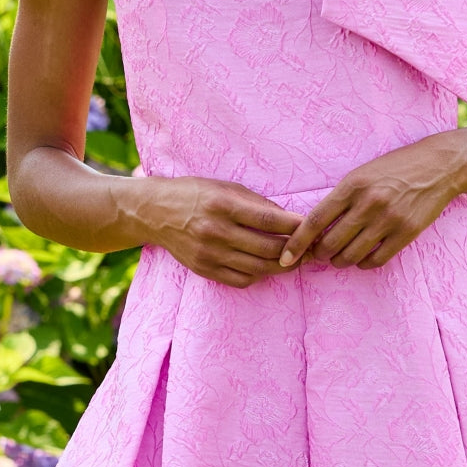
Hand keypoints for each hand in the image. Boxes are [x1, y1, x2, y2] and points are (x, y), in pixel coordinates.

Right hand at [142, 176, 304, 287]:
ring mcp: (210, 254)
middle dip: (296, 249)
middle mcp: (216, 231)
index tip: (310, 226)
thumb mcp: (225, 187)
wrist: (155, 212)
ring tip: (296, 260)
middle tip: (311, 248)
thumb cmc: (194, 194)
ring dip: (282, 266)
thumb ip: (256, 202)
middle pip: (268, 247)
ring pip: (258, 267)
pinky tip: (268, 267)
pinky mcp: (205, 270)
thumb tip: (289, 218)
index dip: (295, 225)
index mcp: (223, 204)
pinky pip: (241, 279)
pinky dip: (260, 275)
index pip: (270, 219)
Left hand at [279, 138, 461, 270]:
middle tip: (318, 253)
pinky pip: (376, 260)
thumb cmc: (396, 167)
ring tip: (339, 256)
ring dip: (340, 261)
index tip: (285, 257)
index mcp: (352, 185)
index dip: (297, 242)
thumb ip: (341, 197)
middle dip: (319, 254)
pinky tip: (362, 258)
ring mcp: (389, 220)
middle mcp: (369, 203)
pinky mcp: (406, 233)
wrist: (439, 166)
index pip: (315, 220)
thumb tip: (317, 227)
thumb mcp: (363, 173)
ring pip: (351, 256)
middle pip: (330, 243)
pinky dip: (363, 264)